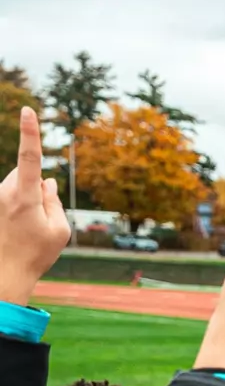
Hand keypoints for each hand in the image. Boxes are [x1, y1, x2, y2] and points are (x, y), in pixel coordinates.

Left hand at [0, 107, 71, 305]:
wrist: (4, 274)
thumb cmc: (35, 254)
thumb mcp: (59, 230)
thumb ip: (55, 201)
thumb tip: (47, 182)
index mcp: (24, 198)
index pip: (30, 158)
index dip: (30, 133)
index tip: (28, 111)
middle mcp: (5, 194)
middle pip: (25, 173)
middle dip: (36, 185)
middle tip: (41, 218)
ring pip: (15, 185)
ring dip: (25, 198)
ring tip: (25, 228)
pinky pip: (7, 196)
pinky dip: (15, 207)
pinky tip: (15, 229)